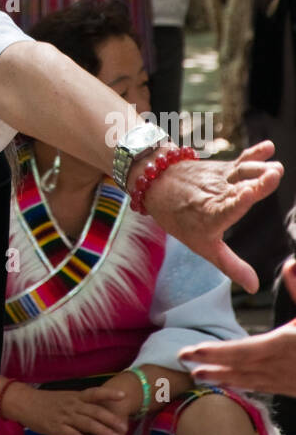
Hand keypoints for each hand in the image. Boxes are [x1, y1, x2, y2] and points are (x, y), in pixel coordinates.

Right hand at [0, 382, 128, 434]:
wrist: (25, 403)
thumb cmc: (46, 402)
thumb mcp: (65, 398)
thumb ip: (80, 404)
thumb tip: (98, 409)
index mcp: (75, 396)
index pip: (95, 393)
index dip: (109, 394)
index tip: (123, 396)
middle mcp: (72, 405)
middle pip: (95, 411)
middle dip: (111, 419)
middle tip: (124, 426)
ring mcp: (64, 416)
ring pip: (87, 423)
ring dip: (103, 431)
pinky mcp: (56, 428)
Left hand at [135, 141, 282, 291]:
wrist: (158, 184)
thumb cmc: (182, 220)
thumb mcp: (203, 246)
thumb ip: (231, 265)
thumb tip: (254, 287)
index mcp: (210, 217)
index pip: (225, 209)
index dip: (237, 201)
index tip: (249, 194)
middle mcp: (216, 195)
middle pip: (238, 188)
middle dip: (255, 183)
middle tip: (273, 175)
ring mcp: (220, 179)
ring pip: (241, 172)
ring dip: (258, 168)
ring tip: (276, 168)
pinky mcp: (224, 168)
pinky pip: (241, 160)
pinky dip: (254, 154)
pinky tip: (268, 146)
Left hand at [179, 257, 295, 395]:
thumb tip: (291, 263)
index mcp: (285, 344)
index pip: (242, 350)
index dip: (215, 351)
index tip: (192, 351)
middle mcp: (282, 366)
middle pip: (239, 367)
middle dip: (209, 364)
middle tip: (180, 360)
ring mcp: (287, 380)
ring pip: (248, 380)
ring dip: (222, 378)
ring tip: (197, 376)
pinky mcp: (292, 388)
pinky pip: (263, 387)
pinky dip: (243, 385)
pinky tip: (230, 383)